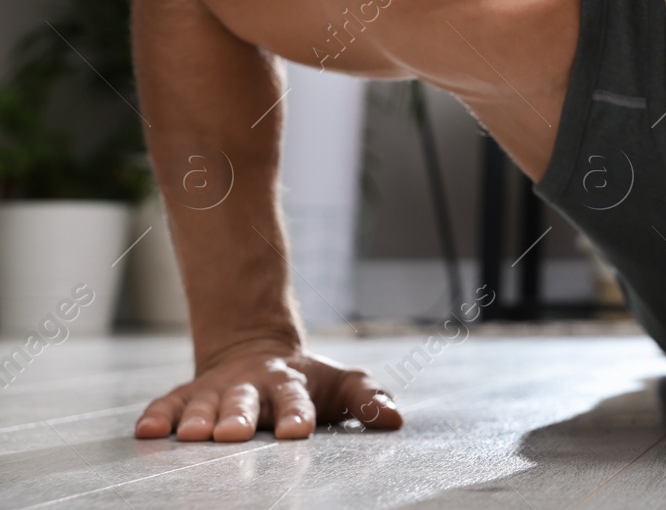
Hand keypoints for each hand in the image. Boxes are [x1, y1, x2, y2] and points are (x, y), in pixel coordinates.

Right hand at [134, 337, 402, 441]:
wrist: (259, 353)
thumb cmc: (309, 383)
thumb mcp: (343, 385)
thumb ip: (368, 400)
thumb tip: (396, 419)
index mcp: (292, 385)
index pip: (296, 401)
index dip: (296, 415)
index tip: (297, 432)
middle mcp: (252, 387)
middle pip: (244, 402)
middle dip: (238, 417)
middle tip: (234, 435)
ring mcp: (217, 390)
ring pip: (205, 404)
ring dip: (197, 419)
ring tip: (192, 436)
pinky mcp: (188, 395)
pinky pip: (168, 404)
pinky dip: (157, 417)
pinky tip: (145, 432)